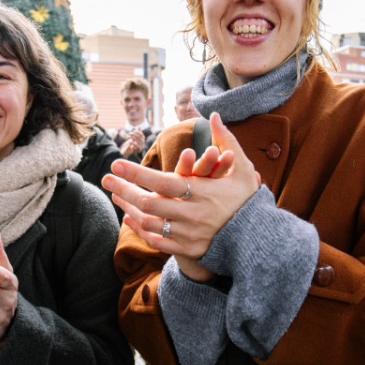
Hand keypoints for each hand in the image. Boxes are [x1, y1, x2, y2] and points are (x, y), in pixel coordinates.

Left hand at [102, 113, 259, 261]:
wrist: (258, 240)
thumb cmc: (248, 201)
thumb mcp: (243, 170)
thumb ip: (227, 141)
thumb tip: (214, 115)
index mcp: (202, 193)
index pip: (163, 182)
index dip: (137, 174)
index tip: (116, 164)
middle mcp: (192, 215)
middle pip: (149, 203)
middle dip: (124, 190)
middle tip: (106, 179)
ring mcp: (188, 235)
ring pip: (149, 223)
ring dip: (129, 208)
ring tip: (116, 195)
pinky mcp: (187, 250)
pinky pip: (156, 241)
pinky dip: (140, 228)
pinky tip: (130, 217)